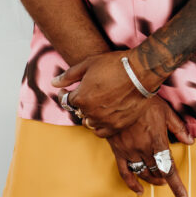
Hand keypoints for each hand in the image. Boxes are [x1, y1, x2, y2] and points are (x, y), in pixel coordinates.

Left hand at [52, 49, 167, 136]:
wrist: (141, 72)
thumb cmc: (115, 65)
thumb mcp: (88, 64)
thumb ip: (68, 76)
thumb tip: (53, 83)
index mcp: (80, 98)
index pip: (65, 101)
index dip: (64, 95)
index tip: (67, 91)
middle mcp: (90, 112)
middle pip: (78, 112)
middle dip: (79, 103)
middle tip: (88, 94)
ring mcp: (104, 120)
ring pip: (89, 122)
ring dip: (89, 115)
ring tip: (96, 105)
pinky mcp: (118, 125)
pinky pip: (102, 132)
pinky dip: (100, 125)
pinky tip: (103, 116)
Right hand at [107, 99, 191, 196]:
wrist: (118, 96)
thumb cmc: (145, 102)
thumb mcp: (166, 112)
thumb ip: (178, 128)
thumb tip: (190, 142)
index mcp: (157, 141)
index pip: (169, 169)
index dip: (176, 185)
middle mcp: (144, 149)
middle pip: (157, 172)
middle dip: (164, 179)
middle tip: (169, 180)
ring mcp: (130, 151)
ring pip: (143, 173)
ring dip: (152, 180)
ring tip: (158, 181)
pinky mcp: (118, 151)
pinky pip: (124, 172)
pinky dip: (131, 183)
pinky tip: (138, 189)